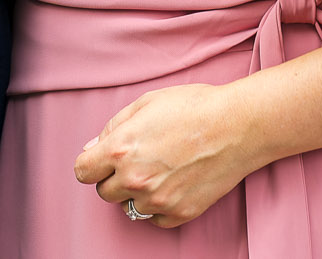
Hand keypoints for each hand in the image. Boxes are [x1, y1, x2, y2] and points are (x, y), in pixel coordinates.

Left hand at [72, 82, 264, 228]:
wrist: (238, 125)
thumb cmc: (194, 107)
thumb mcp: (146, 103)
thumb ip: (113, 127)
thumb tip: (93, 148)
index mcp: (121, 149)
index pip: (83, 171)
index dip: (91, 163)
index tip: (100, 160)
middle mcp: (135, 179)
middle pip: (104, 192)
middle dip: (114, 177)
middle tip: (137, 159)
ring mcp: (158, 200)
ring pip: (129, 207)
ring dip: (136, 192)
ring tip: (158, 171)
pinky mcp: (180, 213)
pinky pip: (155, 218)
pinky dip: (158, 205)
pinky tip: (172, 184)